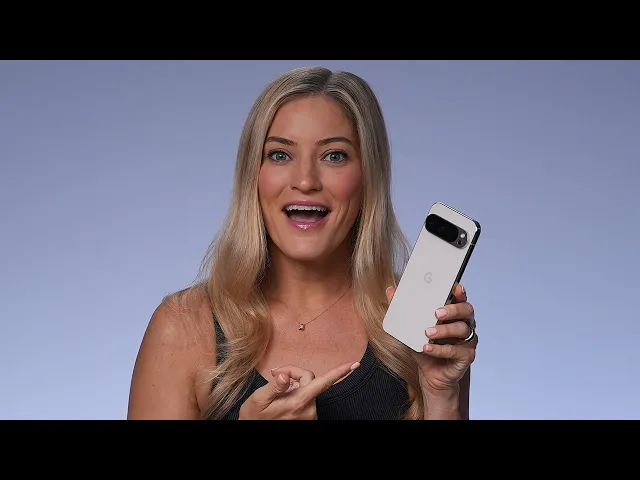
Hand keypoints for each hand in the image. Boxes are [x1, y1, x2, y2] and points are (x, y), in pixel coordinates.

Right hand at [238, 361, 359, 419]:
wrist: (252, 430)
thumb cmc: (254, 416)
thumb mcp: (259, 399)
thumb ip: (275, 386)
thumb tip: (285, 375)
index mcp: (299, 402)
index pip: (323, 382)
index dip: (339, 372)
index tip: (354, 364)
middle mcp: (308, 409)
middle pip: (310, 380)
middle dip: (295, 374)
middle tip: (276, 374)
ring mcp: (309, 415)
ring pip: (308, 388)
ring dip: (295, 385)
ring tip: (279, 391)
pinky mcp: (308, 418)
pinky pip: (307, 398)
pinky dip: (298, 394)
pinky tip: (285, 398)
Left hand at [386, 283, 477, 392]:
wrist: (430, 375)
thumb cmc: (425, 348)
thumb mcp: (410, 327)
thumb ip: (402, 308)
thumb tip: (391, 291)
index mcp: (453, 314)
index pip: (460, 298)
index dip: (460, 291)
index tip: (454, 286)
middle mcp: (464, 324)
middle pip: (467, 310)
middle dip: (453, 309)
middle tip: (436, 312)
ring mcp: (467, 341)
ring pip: (462, 329)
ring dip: (444, 330)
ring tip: (427, 332)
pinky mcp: (466, 356)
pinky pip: (456, 351)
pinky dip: (440, 349)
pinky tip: (427, 347)